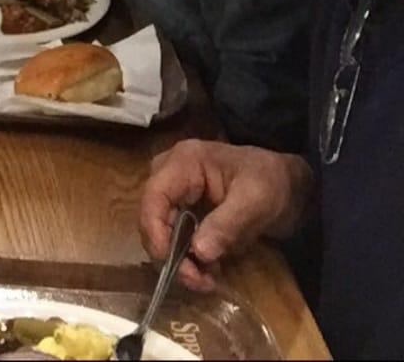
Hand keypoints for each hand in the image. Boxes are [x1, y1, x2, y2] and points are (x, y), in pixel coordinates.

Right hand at [138, 139, 312, 291]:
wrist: (291, 186)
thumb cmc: (273, 183)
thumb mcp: (256, 201)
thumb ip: (227, 224)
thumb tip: (198, 253)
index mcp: (183, 162)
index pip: (154, 196)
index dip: (154, 230)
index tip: (171, 263)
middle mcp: (170, 175)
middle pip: (153, 217)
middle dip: (169, 253)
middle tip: (198, 281)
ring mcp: (176, 194)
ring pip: (162, 232)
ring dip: (180, 260)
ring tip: (208, 280)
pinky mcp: (183, 211)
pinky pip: (176, 238)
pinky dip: (190, 258)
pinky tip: (210, 270)